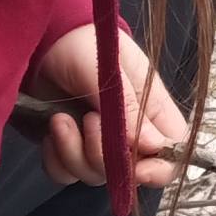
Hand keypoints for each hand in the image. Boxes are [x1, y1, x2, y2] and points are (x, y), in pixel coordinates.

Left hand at [26, 23, 185, 192]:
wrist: (44, 40)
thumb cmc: (85, 46)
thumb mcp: (110, 71)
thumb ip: (129, 109)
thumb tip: (154, 147)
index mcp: (152, 110)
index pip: (172, 152)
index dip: (160, 168)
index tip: (137, 168)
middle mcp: (129, 133)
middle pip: (129, 172)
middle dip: (103, 155)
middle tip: (88, 120)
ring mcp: (98, 143)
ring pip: (94, 174)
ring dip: (73, 152)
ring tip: (61, 119)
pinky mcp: (69, 148)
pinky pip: (66, 173)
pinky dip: (56, 158)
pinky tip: (52, 130)